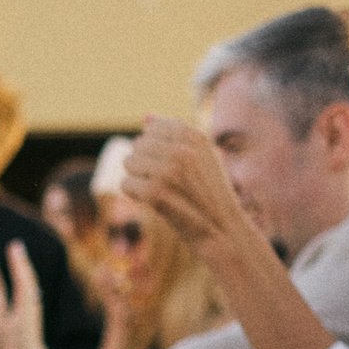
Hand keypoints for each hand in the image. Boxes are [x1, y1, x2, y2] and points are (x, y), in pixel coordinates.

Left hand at [120, 116, 249, 252]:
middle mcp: (182, 150)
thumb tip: (146, 116)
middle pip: (138, 144)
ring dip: (139, 179)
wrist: (223, 232)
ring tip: (161, 192)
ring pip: (128, 162)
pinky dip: (135, 196)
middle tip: (166, 184)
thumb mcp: (202, 158)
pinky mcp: (155, 192)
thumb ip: (175, 135)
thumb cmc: (210, 195)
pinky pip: (125, 184)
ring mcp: (168, 171)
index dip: (156, 148)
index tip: (171, 166)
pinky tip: (153, 203)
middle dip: (145, 164)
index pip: (154, 127)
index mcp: (195, 137)